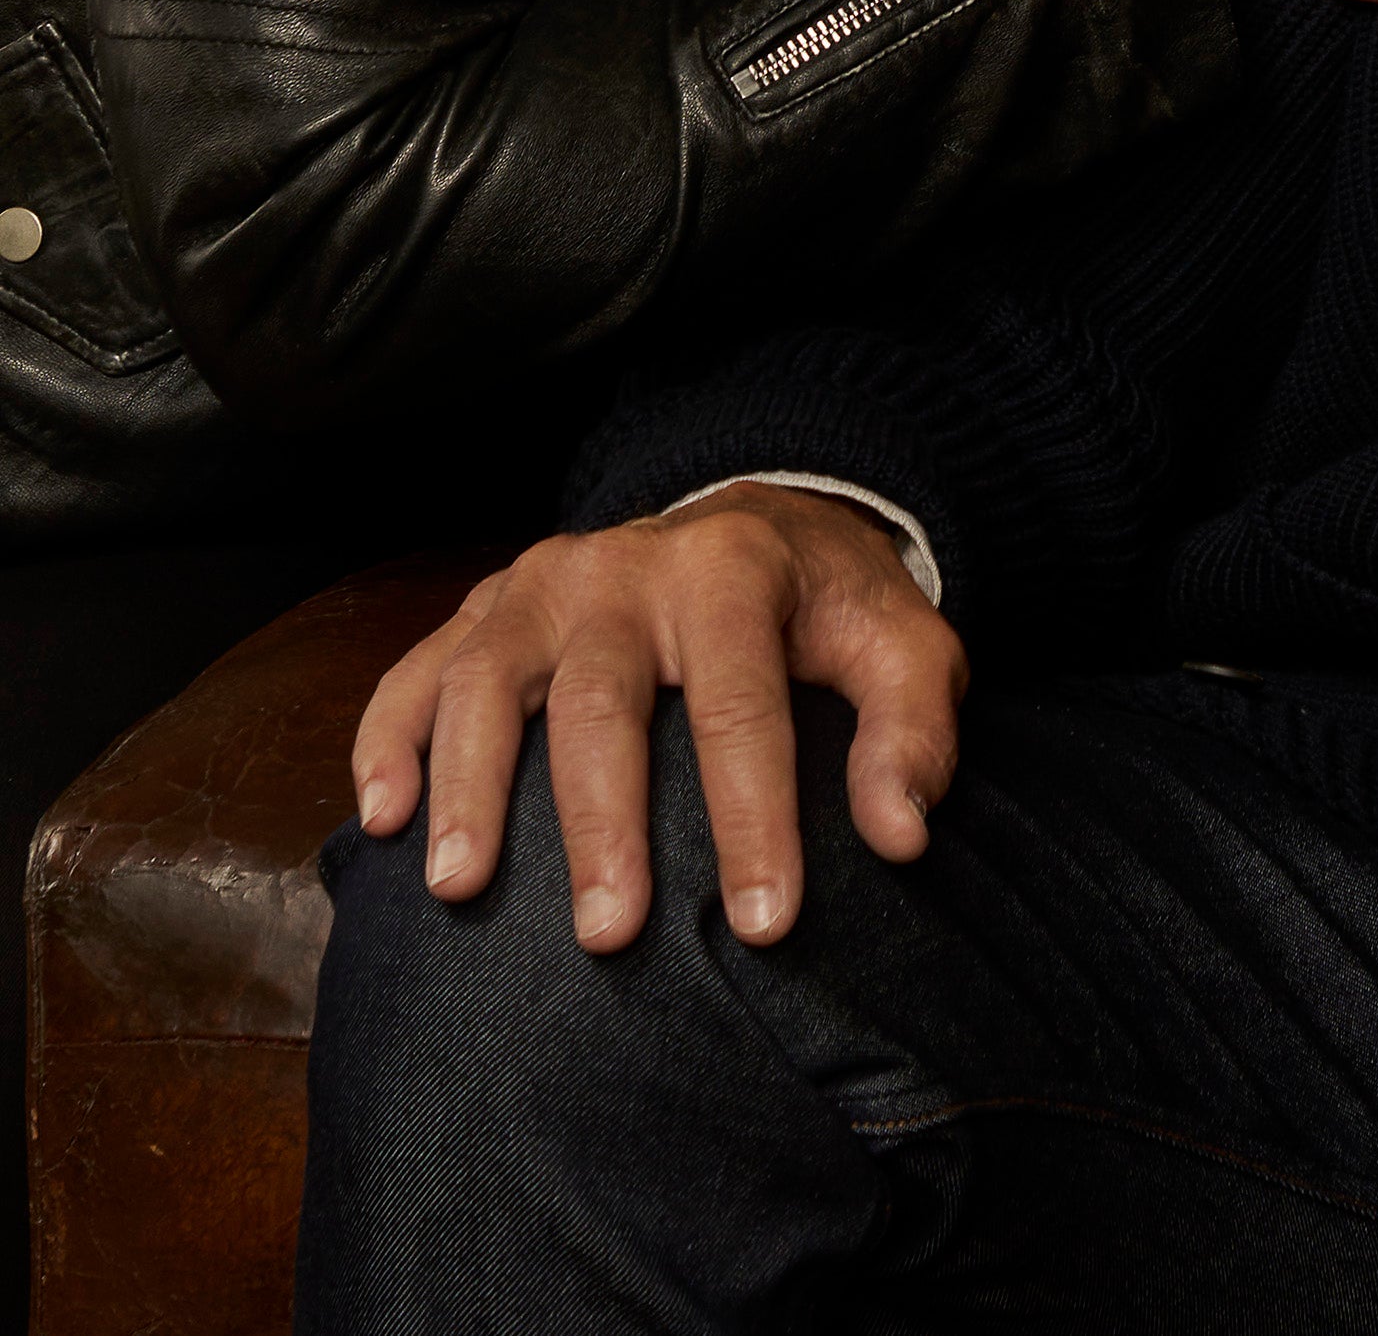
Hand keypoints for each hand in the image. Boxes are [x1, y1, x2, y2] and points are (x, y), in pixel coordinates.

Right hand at [351, 485, 959, 956]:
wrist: (758, 522)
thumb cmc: (829, 610)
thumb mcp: (905, 645)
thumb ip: (914, 730)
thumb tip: (901, 833)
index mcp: (736, 567)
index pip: (741, 701)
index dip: (753, 816)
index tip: (765, 925)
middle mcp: (627, 565)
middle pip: (602, 698)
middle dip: (603, 822)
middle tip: (609, 935)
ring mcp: (543, 581)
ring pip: (487, 678)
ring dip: (470, 785)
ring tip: (463, 890)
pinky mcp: (486, 605)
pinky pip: (417, 667)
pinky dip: (387, 739)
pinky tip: (382, 821)